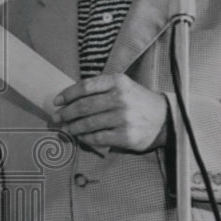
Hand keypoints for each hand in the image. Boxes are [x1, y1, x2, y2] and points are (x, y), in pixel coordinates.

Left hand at [50, 73, 168, 152]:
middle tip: (56, 117)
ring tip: (67, 128)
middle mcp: (120, 98)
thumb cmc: (136, 101)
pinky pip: (98, 138)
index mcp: (117, 82)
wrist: (164, 118)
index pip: (85, 86)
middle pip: (84, 106)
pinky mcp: (126, 136)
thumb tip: (69, 99)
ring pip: (88, 123)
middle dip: (66, 113)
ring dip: (73, 127)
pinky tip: (81, 136)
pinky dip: (85, 138)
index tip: (56, 101)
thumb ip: (100, 89)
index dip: (67, 94)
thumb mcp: (122, 86)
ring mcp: (123, 118)